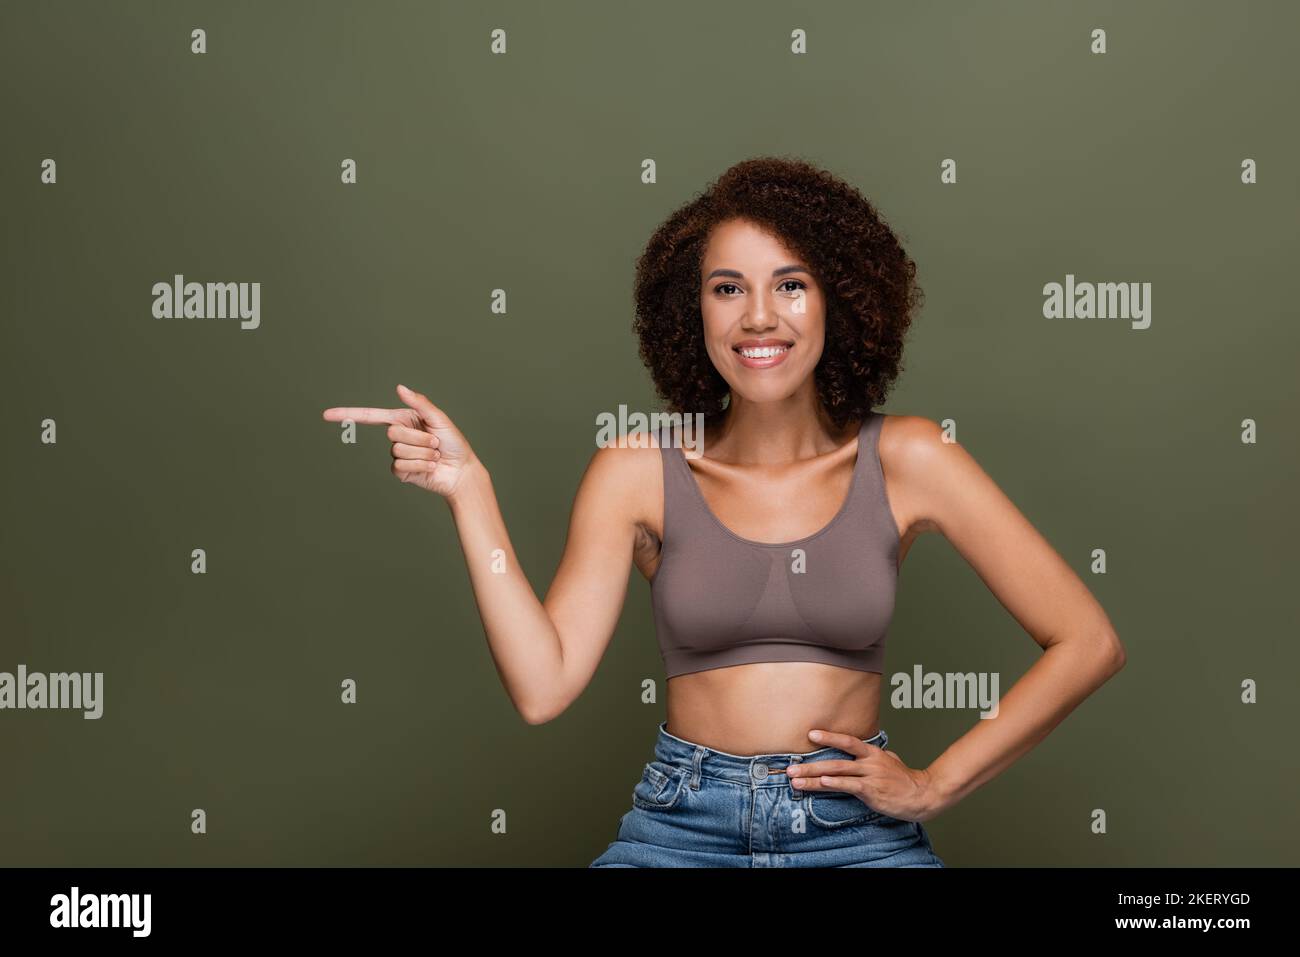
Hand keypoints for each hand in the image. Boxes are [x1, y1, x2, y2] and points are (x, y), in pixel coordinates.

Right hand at [322, 384, 479, 499]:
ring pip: (399, 451)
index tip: (326, 415)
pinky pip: (402, 466)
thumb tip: (399, 387)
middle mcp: (398, 436)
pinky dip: (421, 466)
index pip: (370, 416)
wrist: (461, 471)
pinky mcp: (401, 472)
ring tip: (435, 455)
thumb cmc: (454, 443)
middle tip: (435, 442)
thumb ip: (420, 403)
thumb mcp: (439, 419)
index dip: (347, 414)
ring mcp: (398, 455)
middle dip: (420, 438)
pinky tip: (430, 467)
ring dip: (423, 453)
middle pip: (393, 433)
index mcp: (403, 420)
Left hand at [785, 728, 944, 822]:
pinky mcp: (871, 791)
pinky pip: (848, 786)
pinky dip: (833, 784)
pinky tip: (820, 783)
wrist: (921, 794)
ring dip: (813, 778)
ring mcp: (869, 776)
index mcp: (872, 753)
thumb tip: (864, 753)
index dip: (828, 736)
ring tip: (795, 780)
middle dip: (809, 764)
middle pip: (834, 760)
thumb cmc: (905, 780)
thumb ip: (875, 757)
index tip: (810, 734)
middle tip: (789, 767)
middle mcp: (869, 762)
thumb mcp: (890, 761)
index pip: (847, 740)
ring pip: (836, 774)